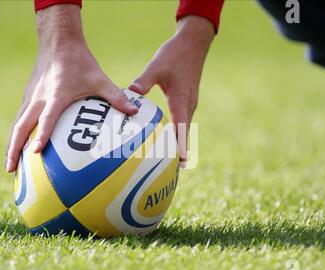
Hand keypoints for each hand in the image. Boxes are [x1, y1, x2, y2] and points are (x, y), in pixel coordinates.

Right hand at [6, 4, 137, 172]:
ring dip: (11, 145)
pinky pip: (20, 119)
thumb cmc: (80, 61)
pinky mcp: (28, 96)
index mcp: (56, 96)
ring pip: (17, 124)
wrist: (58, 42)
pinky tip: (16, 146)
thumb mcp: (99, 79)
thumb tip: (135, 111)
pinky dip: (16, 134)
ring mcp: (30, 98)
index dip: (41, 135)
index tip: (36, 152)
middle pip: (21, 127)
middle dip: (14, 149)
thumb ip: (116, 96)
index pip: (46, 119)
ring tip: (9, 166)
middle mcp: (39, 99)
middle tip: (10, 170)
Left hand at [129, 16, 214, 166]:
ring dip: (178, 144)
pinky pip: (182, 122)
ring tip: (168, 161)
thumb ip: (143, 81)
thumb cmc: (175, 55)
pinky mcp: (187, 101)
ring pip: (184, 129)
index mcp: (181, 101)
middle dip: (178, 152)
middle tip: (169, 170)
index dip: (180, 147)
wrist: (193, 44)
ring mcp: (189, 104)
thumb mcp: (156, 66)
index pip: (181, 129)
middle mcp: (188, 106)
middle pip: (184, 135)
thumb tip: (131, 93)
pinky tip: (166, 139)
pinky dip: (177, 134)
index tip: (179, 163)